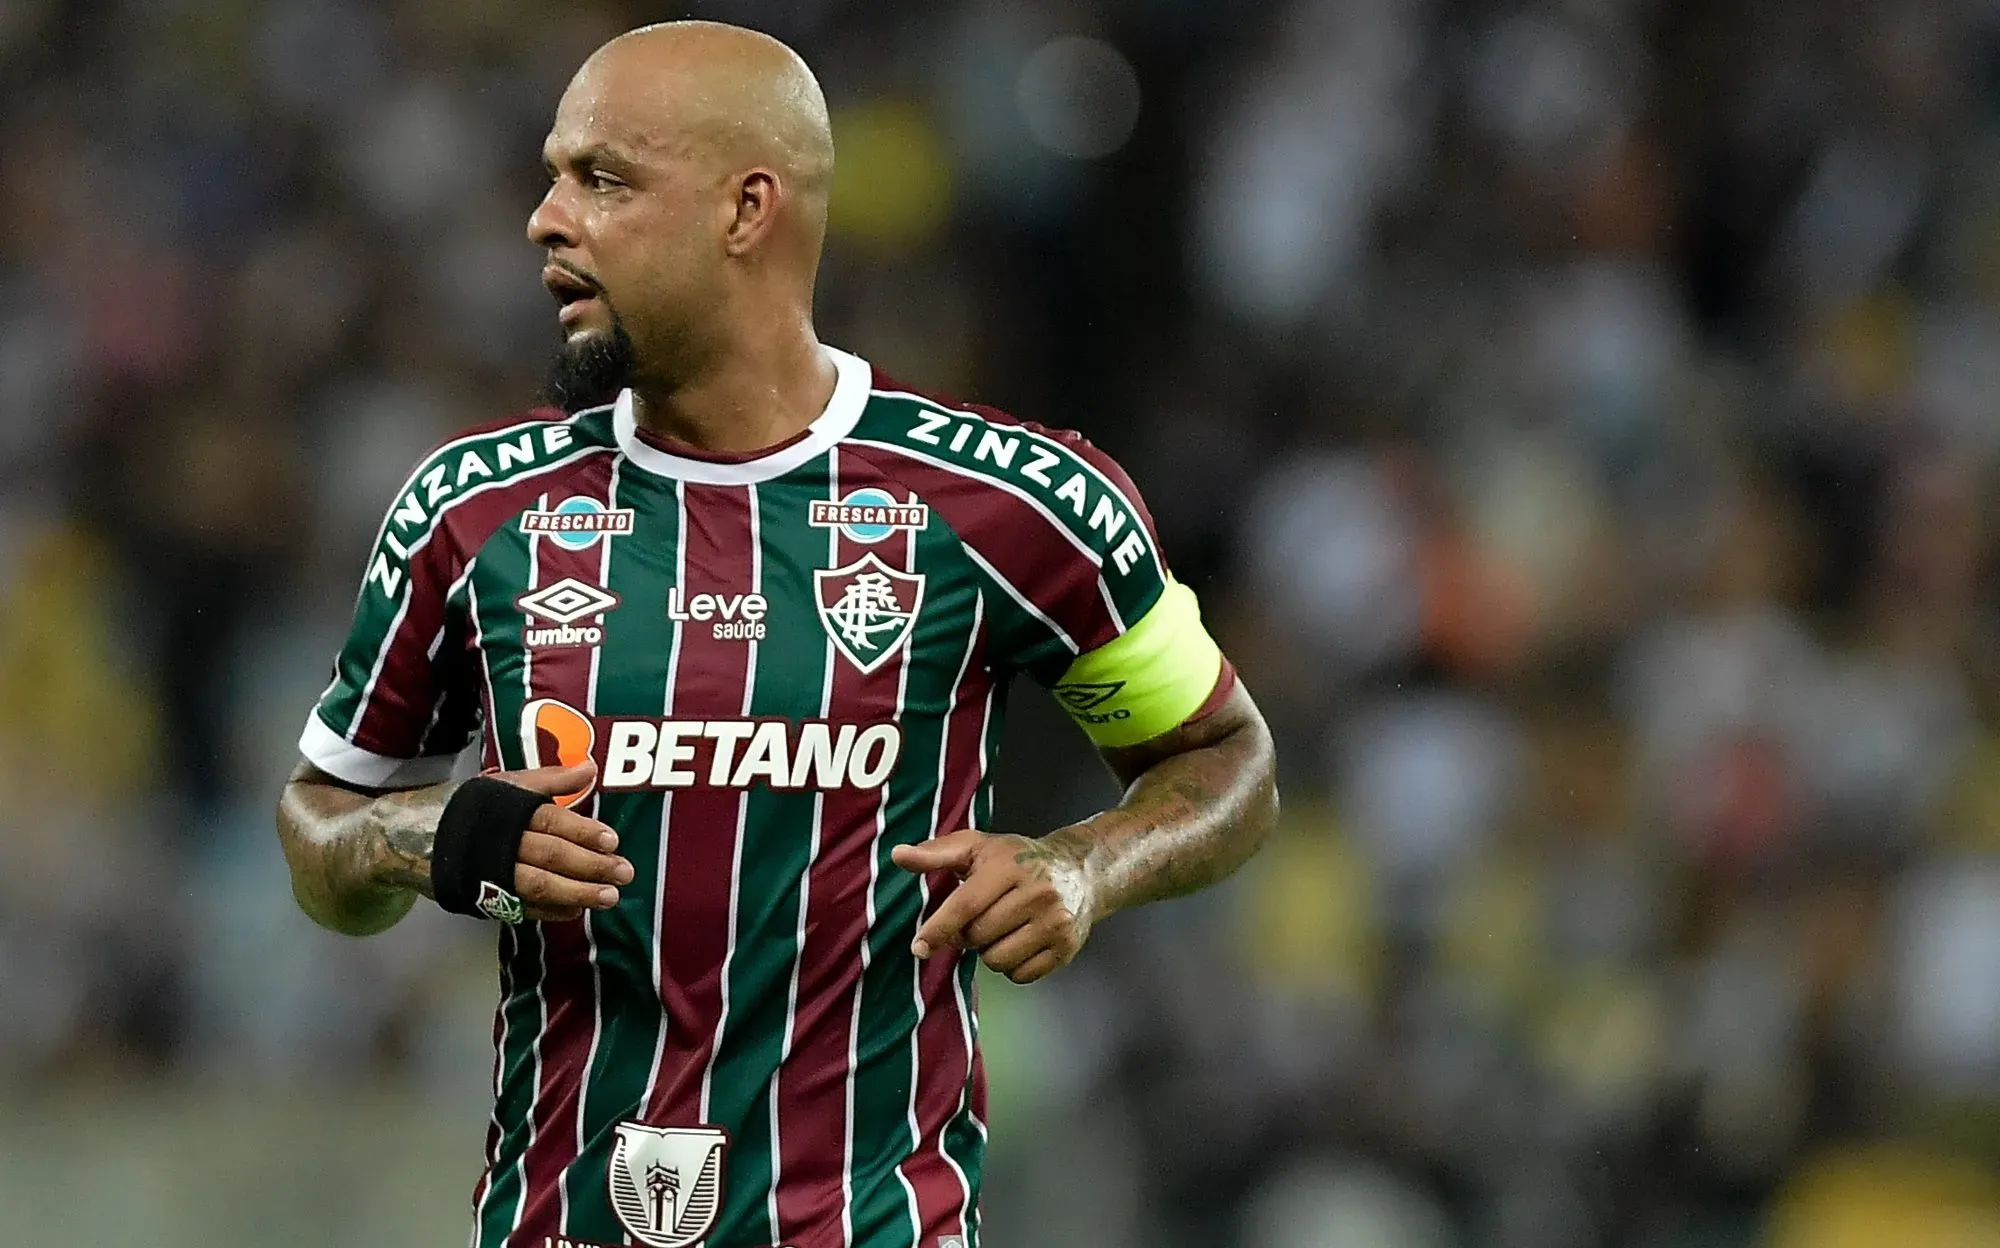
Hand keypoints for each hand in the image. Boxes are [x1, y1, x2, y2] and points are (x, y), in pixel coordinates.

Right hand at [486, 761, 632, 922]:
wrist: (425, 837)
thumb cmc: (478, 808)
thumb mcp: (511, 785)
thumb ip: (553, 779)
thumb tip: (591, 767)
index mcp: (512, 812)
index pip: (552, 821)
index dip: (583, 831)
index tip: (612, 841)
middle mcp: (504, 844)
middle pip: (551, 856)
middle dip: (591, 866)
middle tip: (624, 873)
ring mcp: (496, 875)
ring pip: (540, 886)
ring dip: (577, 892)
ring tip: (609, 897)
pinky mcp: (489, 899)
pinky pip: (524, 908)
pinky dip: (552, 911)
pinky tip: (577, 911)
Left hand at [889, 829, 1094, 983]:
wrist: (1079, 869)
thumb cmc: (1017, 859)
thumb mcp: (978, 848)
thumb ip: (936, 853)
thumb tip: (897, 855)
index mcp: (1010, 866)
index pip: (966, 905)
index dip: (938, 928)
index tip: (918, 947)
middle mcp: (1037, 893)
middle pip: (978, 937)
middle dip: (969, 934)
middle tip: (981, 917)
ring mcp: (1055, 922)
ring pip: (998, 960)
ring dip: (990, 951)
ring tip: (1003, 927)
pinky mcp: (1066, 947)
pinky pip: (1020, 975)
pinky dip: (1013, 965)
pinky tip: (1021, 940)